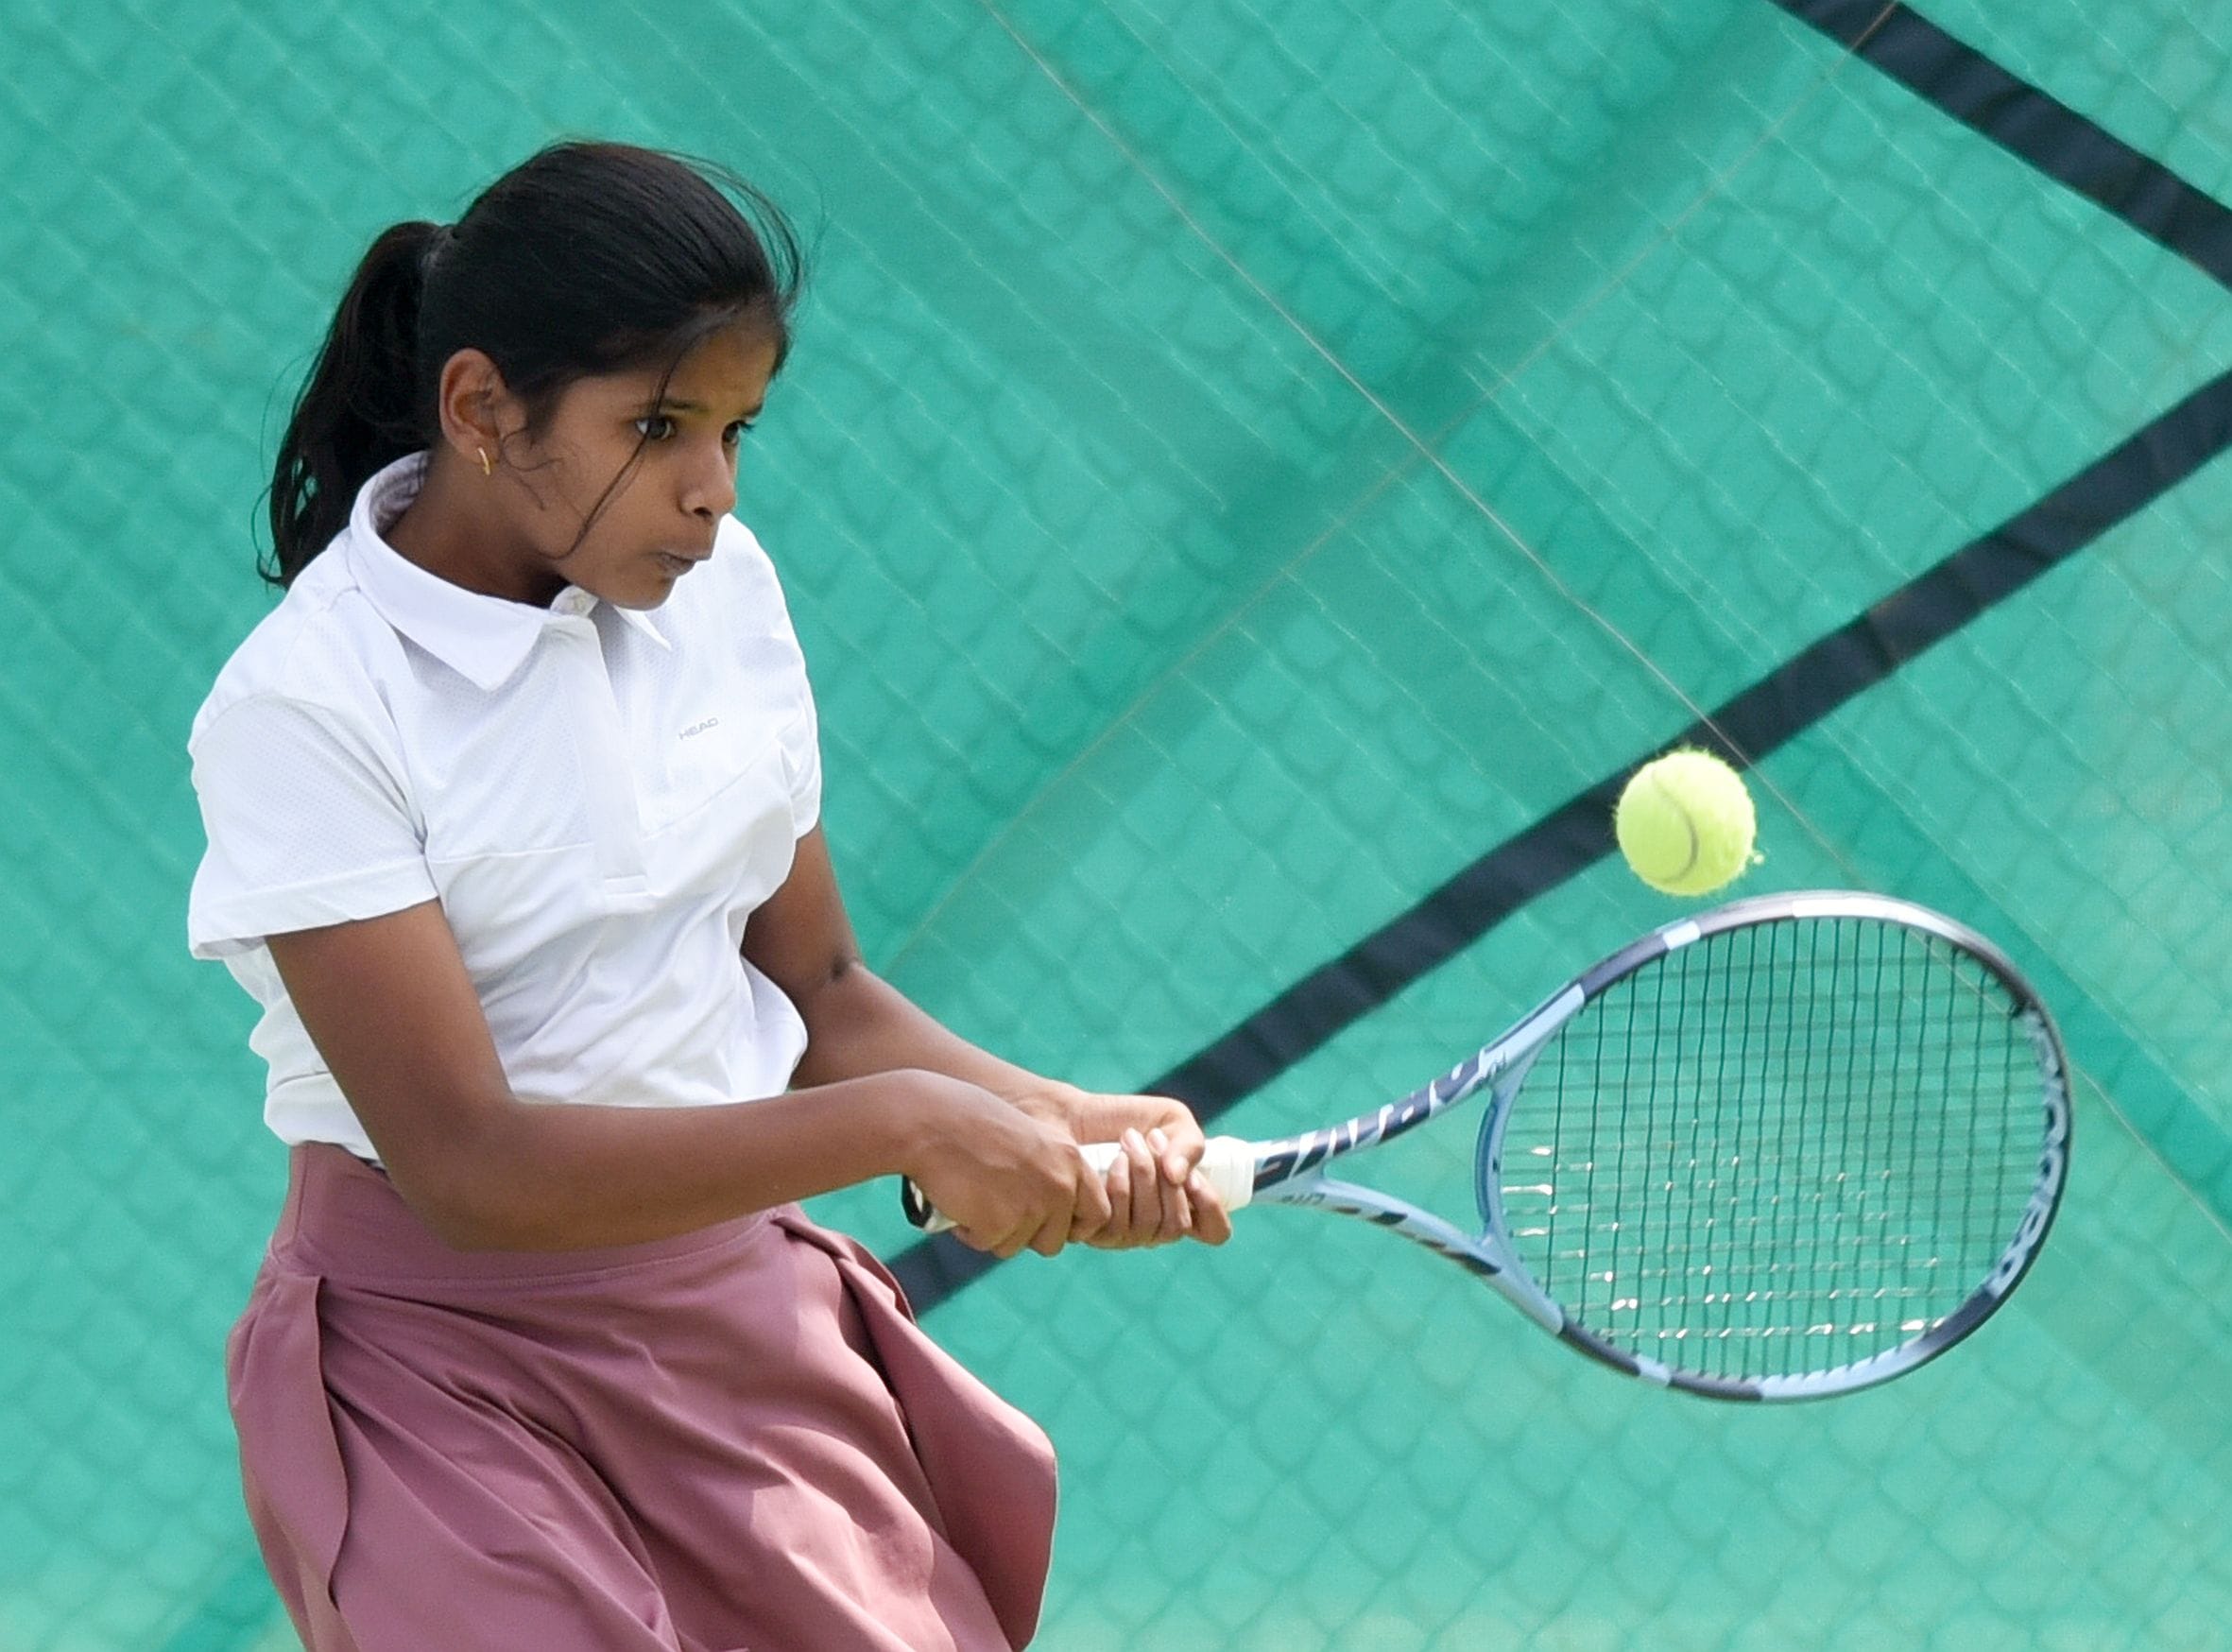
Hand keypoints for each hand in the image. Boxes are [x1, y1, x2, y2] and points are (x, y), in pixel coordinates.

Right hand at [904, 1074, 1111, 1257]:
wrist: (933, 1121)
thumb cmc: (973, 1123)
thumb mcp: (1031, 1139)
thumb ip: (1050, 1172)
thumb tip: (1055, 1213)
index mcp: (1071, 1160)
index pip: (1099, 1213)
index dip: (1073, 1226)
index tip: (1049, 1225)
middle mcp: (1059, 1185)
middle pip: (1054, 1241)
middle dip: (1026, 1234)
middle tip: (997, 1209)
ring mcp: (1032, 1207)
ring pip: (1016, 1245)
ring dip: (994, 1231)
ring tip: (974, 1195)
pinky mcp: (1000, 1225)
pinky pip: (987, 1244)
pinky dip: (971, 1231)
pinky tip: (959, 1200)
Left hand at [1058, 1090, 1233, 1249]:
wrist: (1076, 1116)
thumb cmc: (1128, 1120)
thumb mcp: (1173, 1121)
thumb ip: (1190, 1144)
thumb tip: (1178, 1177)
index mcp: (1182, 1204)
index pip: (1214, 1231)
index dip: (1211, 1210)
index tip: (1194, 1177)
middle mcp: (1155, 1227)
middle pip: (1177, 1227)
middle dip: (1167, 1181)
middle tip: (1153, 1138)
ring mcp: (1124, 1234)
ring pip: (1149, 1226)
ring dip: (1143, 1175)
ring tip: (1129, 1139)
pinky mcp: (1094, 1232)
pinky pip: (1117, 1223)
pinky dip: (1120, 1185)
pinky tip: (1112, 1160)